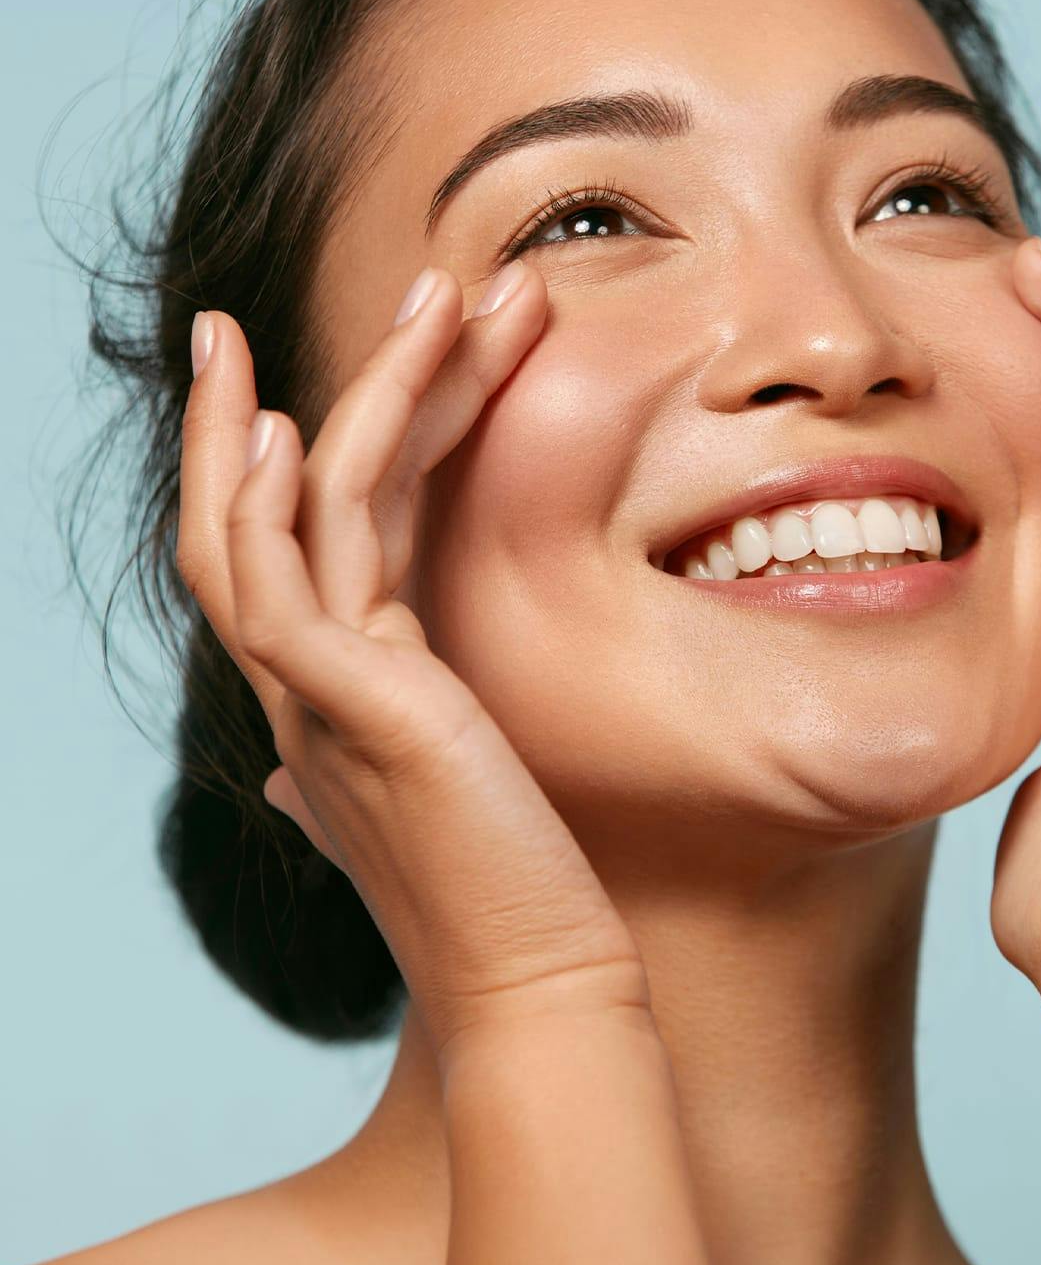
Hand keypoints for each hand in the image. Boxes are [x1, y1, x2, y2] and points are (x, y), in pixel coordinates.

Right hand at [177, 263, 645, 1067]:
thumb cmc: (512, 883)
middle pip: (274, 500)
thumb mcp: (447, 782)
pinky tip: (299, 427)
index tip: (346, 355)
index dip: (316, 436)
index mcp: (337, 683)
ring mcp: (314, 695)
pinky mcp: (347, 709)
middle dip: (325, 381)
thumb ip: (393, 738)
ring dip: (358, 392)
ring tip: (432, 293)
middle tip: (407, 282)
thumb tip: (312, 764)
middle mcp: (306, 681)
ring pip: (286, 513)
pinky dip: (275, 502)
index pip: (302, 531)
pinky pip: (282, 585)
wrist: (541, 982)